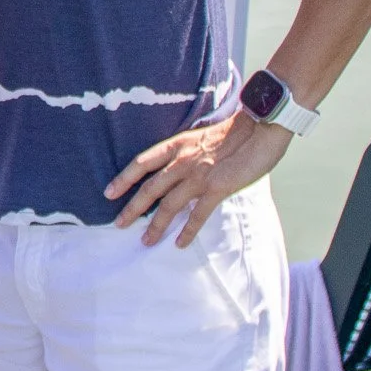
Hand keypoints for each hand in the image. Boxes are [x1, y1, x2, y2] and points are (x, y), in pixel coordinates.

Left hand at [106, 112, 291, 247]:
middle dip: (132, 208)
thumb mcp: (201, 138)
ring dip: (156, 225)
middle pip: (150, 188)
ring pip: (169, 205)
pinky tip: (179, 243)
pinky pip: (198, 215)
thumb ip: (188, 153)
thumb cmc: (236, 131)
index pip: (141, 163)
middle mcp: (182, 161)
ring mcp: (198, 175)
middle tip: (118, 224)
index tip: (108, 193)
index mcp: (177, 145)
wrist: (261, 126)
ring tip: (145, 241)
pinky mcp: (218, 188)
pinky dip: (187, 231)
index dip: (124, 179)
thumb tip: (179, 169)